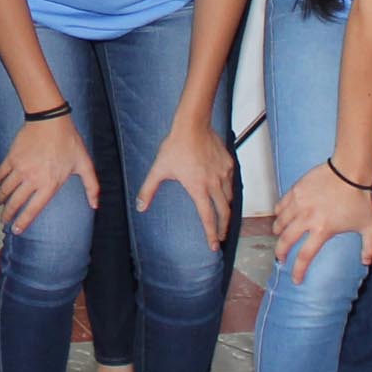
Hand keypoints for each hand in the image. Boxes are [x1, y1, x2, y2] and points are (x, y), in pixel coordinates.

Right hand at [0, 113, 98, 233]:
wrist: (50, 119)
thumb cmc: (69, 142)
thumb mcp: (84, 164)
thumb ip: (91, 186)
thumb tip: (95, 206)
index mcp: (49, 185)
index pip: (33, 210)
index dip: (23, 222)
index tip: (16, 230)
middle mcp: (32, 179)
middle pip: (15, 203)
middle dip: (7, 215)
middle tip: (4, 221)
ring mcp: (20, 169)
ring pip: (5, 190)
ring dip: (1, 199)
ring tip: (0, 203)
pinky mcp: (11, 158)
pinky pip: (0, 173)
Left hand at [136, 119, 237, 249]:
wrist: (193, 125)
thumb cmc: (175, 146)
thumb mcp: (159, 169)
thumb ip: (149, 189)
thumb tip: (140, 207)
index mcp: (198, 189)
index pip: (207, 218)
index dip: (211, 234)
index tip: (214, 246)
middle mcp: (214, 184)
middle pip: (224, 212)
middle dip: (223, 228)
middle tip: (221, 236)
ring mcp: (224, 174)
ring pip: (229, 197)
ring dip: (227, 209)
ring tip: (223, 216)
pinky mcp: (229, 164)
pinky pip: (231, 182)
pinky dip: (229, 190)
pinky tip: (224, 192)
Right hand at [271, 161, 371, 283]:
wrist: (349, 170)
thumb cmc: (360, 197)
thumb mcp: (370, 226)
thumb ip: (370, 246)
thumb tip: (367, 262)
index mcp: (322, 230)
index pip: (305, 256)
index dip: (298, 271)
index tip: (296, 279)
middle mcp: (306, 219)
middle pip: (285, 241)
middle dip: (280, 253)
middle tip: (280, 259)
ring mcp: (298, 204)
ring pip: (279, 223)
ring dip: (278, 233)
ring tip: (279, 237)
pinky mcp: (295, 191)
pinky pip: (280, 206)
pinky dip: (278, 214)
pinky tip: (280, 216)